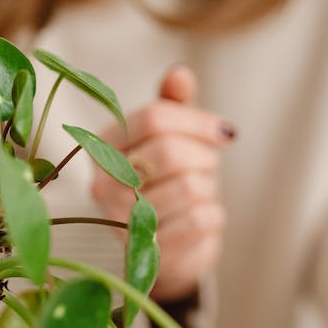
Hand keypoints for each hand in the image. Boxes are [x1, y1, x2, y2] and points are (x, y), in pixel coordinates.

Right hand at [92, 65, 234, 300]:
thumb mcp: (172, 139)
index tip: (224, 132)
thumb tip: (180, 73)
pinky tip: (201, 218)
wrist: (168, 248)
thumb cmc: (169, 182)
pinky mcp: (150, 254)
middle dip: (204, 157)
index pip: (154, 118)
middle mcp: (103, 185)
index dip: (198, 121)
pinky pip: (200, 220)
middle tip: (208, 166)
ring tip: (199, 192)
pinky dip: (213, 215)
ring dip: (209, 187)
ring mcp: (122, 223)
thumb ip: (175, 106)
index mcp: (104, 146)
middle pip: (170, 152)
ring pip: (189, 187)